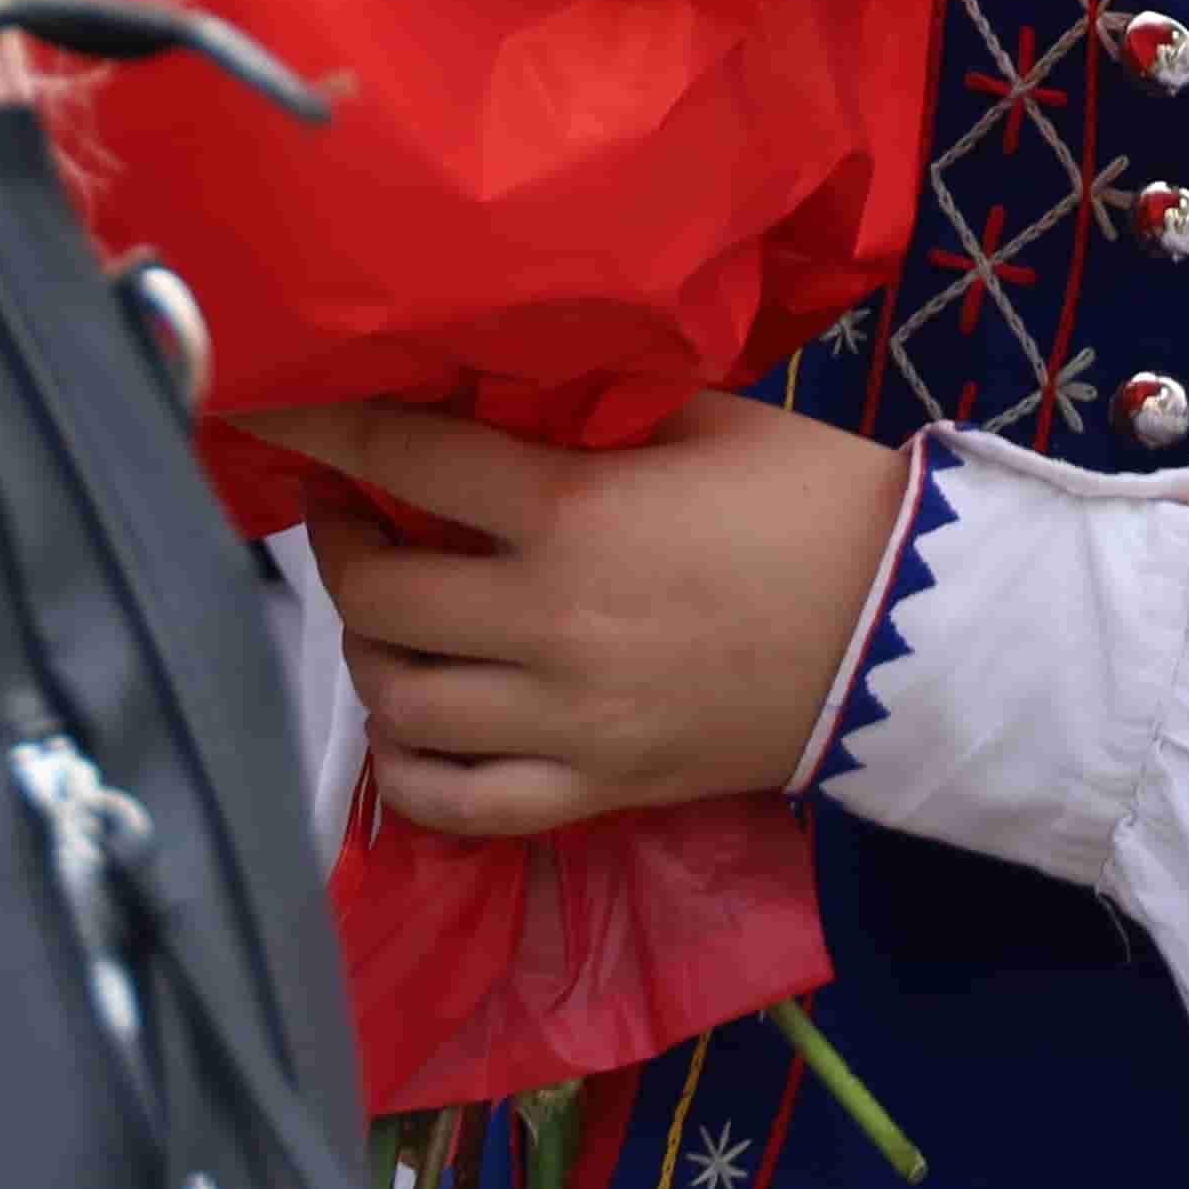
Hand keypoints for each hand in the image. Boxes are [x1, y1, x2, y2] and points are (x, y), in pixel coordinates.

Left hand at [250, 394, 918, 841]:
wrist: (911, 627)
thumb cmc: (809, 499)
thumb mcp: (697, 416)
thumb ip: (583, 408)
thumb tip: (485, 383)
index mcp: (572, 513)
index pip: (405, 458)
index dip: (324, 426)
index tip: (277, 410)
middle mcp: (548, 622)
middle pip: (376, 595)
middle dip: (338, 542)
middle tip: (349, 508)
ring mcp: (566, 721)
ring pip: (399, 702)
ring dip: (369, 649)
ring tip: (387, 610)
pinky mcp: (594, 790)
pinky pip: (456, 805)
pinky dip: (407, 769)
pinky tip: (411, 721)